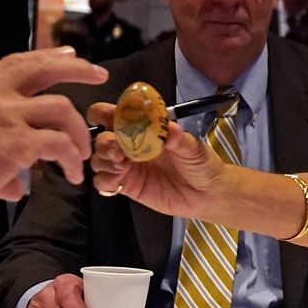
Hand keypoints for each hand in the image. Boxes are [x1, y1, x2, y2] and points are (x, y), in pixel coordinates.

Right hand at [0, 47, 108, 217]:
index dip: (46, 57)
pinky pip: (60, 145)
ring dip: (78, 132)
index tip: (70, 55)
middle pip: (45, 68)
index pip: (17, 62)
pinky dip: (71, 160)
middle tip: (99, 75)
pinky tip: (72, 175)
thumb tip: (18, 183)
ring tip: (81, 154)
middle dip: (78, 68)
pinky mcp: (17, 143)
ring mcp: (6, 116)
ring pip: (62, 109)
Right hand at [86, 102, 226, 218]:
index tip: (104, 117)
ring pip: (99, 160)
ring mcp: (127, 167)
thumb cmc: (201, 165)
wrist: (208, 194)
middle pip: (102, 138)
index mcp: (145, 129)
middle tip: (118, 151)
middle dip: (105, 142)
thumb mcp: (194, 149)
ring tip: (121, 165)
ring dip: (103, 161)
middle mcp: (131, 146)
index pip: (116, 116)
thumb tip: (171, 129)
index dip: (104, 113)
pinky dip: (104, 180)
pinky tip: (118, 181)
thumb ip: (180, 140)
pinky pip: (103, 183)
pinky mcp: (127, 186)